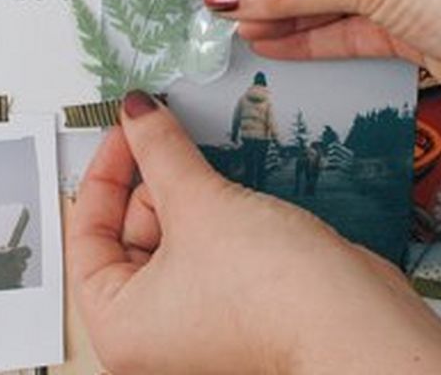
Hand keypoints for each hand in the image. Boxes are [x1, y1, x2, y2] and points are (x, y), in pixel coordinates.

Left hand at [70, 91, 440, 374]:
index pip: (87, 233)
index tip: (126, 130)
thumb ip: (160, 151)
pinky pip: (206, 240)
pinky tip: (229, 181)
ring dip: (188, 188)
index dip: (104, 173)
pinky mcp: (231, 297)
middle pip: (130, 230)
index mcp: (120, 323)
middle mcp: (152, 326)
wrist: (354, 320)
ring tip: (205, 161)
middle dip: (153, 179)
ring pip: (173, 231)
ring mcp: (194, 313)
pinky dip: (213, 207)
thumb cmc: (272, 294)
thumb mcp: (199, 204)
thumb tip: (136, 113)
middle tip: (168, 133)